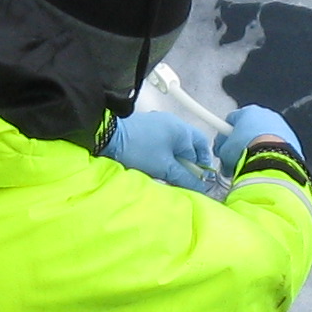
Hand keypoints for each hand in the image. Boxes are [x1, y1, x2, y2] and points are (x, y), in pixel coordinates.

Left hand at [105, 110, 221, 186]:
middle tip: (183, 178)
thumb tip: (202, 188)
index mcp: (182, 130)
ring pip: (175, 145)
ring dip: (175, 160)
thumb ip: (186, 178)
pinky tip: (157, 165)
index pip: (202, 148)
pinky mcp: (147, 127)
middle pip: (189, 145)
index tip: (198, 180)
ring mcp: (159, 123)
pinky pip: (163, 142)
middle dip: (188, 164)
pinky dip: (164, 154)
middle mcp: (174, 123)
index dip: (202, 165)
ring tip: (168, 174)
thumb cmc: (140, 150)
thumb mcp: (165, 168)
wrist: (108, 136)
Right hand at [223, 105, 301, 162]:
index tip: (223, 145)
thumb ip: (223, 150)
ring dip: (258, 147)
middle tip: (237, 157)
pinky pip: (277, 146)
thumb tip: (224, 155)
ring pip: (265, 136)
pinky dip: (271, 153)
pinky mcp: (292, 139)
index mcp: (248, 111)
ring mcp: (281, 126)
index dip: (225, 134)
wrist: (273, 160)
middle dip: (243, 141)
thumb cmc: (247, 150)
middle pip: (250, 127)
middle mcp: (266, 114)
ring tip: (252, 163)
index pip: (232, 120)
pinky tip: (265, 164)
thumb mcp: (225, 152)